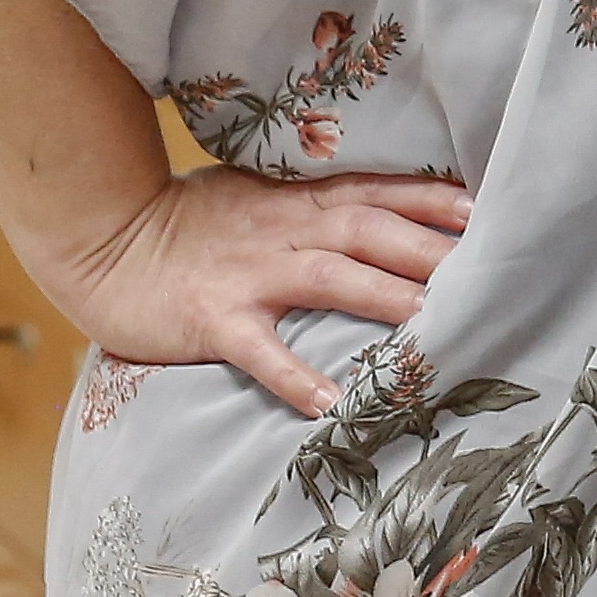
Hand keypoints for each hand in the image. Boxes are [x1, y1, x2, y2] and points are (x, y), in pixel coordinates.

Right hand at [49, 167, 473, 416]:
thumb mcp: (261, 197)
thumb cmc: (191, 223)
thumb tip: (380, 208)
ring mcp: (251, 275)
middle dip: (431, 248)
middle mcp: (286, 232)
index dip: (434, 200)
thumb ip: (317, 203)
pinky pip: (260, 350)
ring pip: (330, 279)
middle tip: (491, 265)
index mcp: (302, 204)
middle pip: (372, 231)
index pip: (381, 194)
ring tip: (434, 322)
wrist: (105, 239)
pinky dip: (295, 374)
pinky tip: (331, 403)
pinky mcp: (214, 318)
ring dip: (384, 297)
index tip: (487, 207)